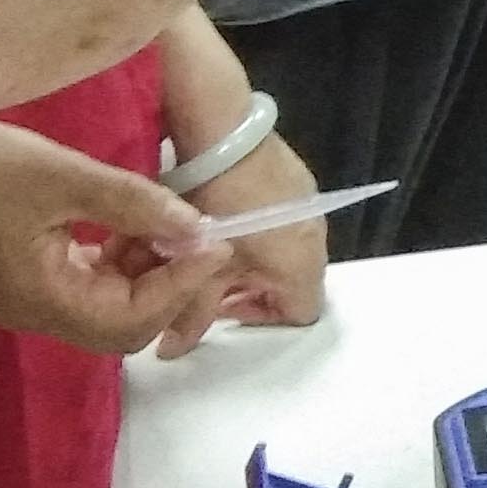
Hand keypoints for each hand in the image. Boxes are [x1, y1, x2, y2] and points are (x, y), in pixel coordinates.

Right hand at [0, 114, 236, 357]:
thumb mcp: (64, 176)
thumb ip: (134, 204)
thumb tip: (196, 228)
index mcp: (41, 302)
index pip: (131, 320)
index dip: (181, 283)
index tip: (218, 241)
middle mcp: (34, 315)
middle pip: (122, 325)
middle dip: (168, 285)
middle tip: (199, 236)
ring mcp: (25, 300)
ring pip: (107, 306)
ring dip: (146, 272)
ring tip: (168, 223)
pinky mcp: (21, 277)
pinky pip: (84, 285)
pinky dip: (117, 262)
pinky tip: (131, 224)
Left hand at [158, 131, 331, 357]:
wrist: (225, 135)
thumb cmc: (218, 209)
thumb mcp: (202, 268)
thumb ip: (191, 314)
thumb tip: (168, 352)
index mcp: (302, 268)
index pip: (300, 315)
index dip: (262, 318)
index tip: (226, 303)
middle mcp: (318, 240)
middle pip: (295, 284)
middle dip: (255, 289)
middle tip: (214, 277)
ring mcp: (312, 208)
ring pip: (291, 252)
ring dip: (258, 259)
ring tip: (218, 245)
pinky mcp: (301, 181)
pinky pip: (288, 221)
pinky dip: (264, 229)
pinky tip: (230, 213)